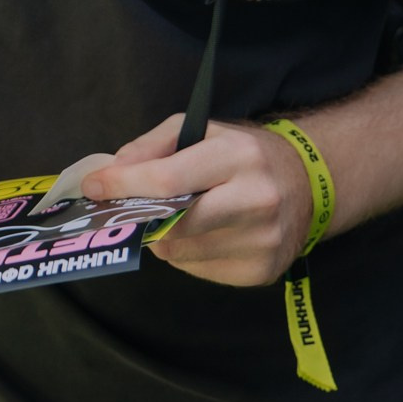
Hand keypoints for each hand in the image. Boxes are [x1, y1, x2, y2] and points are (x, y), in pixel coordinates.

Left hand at [80, 114, 314, 287]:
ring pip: (181, 252)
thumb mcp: (199, 130)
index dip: (123, 185)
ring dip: (164, 237)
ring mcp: (263, 241)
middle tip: (122, 212)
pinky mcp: (262, 271)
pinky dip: (187, 255)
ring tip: (176, 217)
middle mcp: (256, 200)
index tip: (93, 187)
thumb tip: (109, 173)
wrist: (309, 183)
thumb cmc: (243, 153)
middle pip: (173, 224)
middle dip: (140, 219)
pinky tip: (204, 235)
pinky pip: (199, 270)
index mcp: (238, 156)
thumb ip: (150, 146)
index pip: (168, 178)